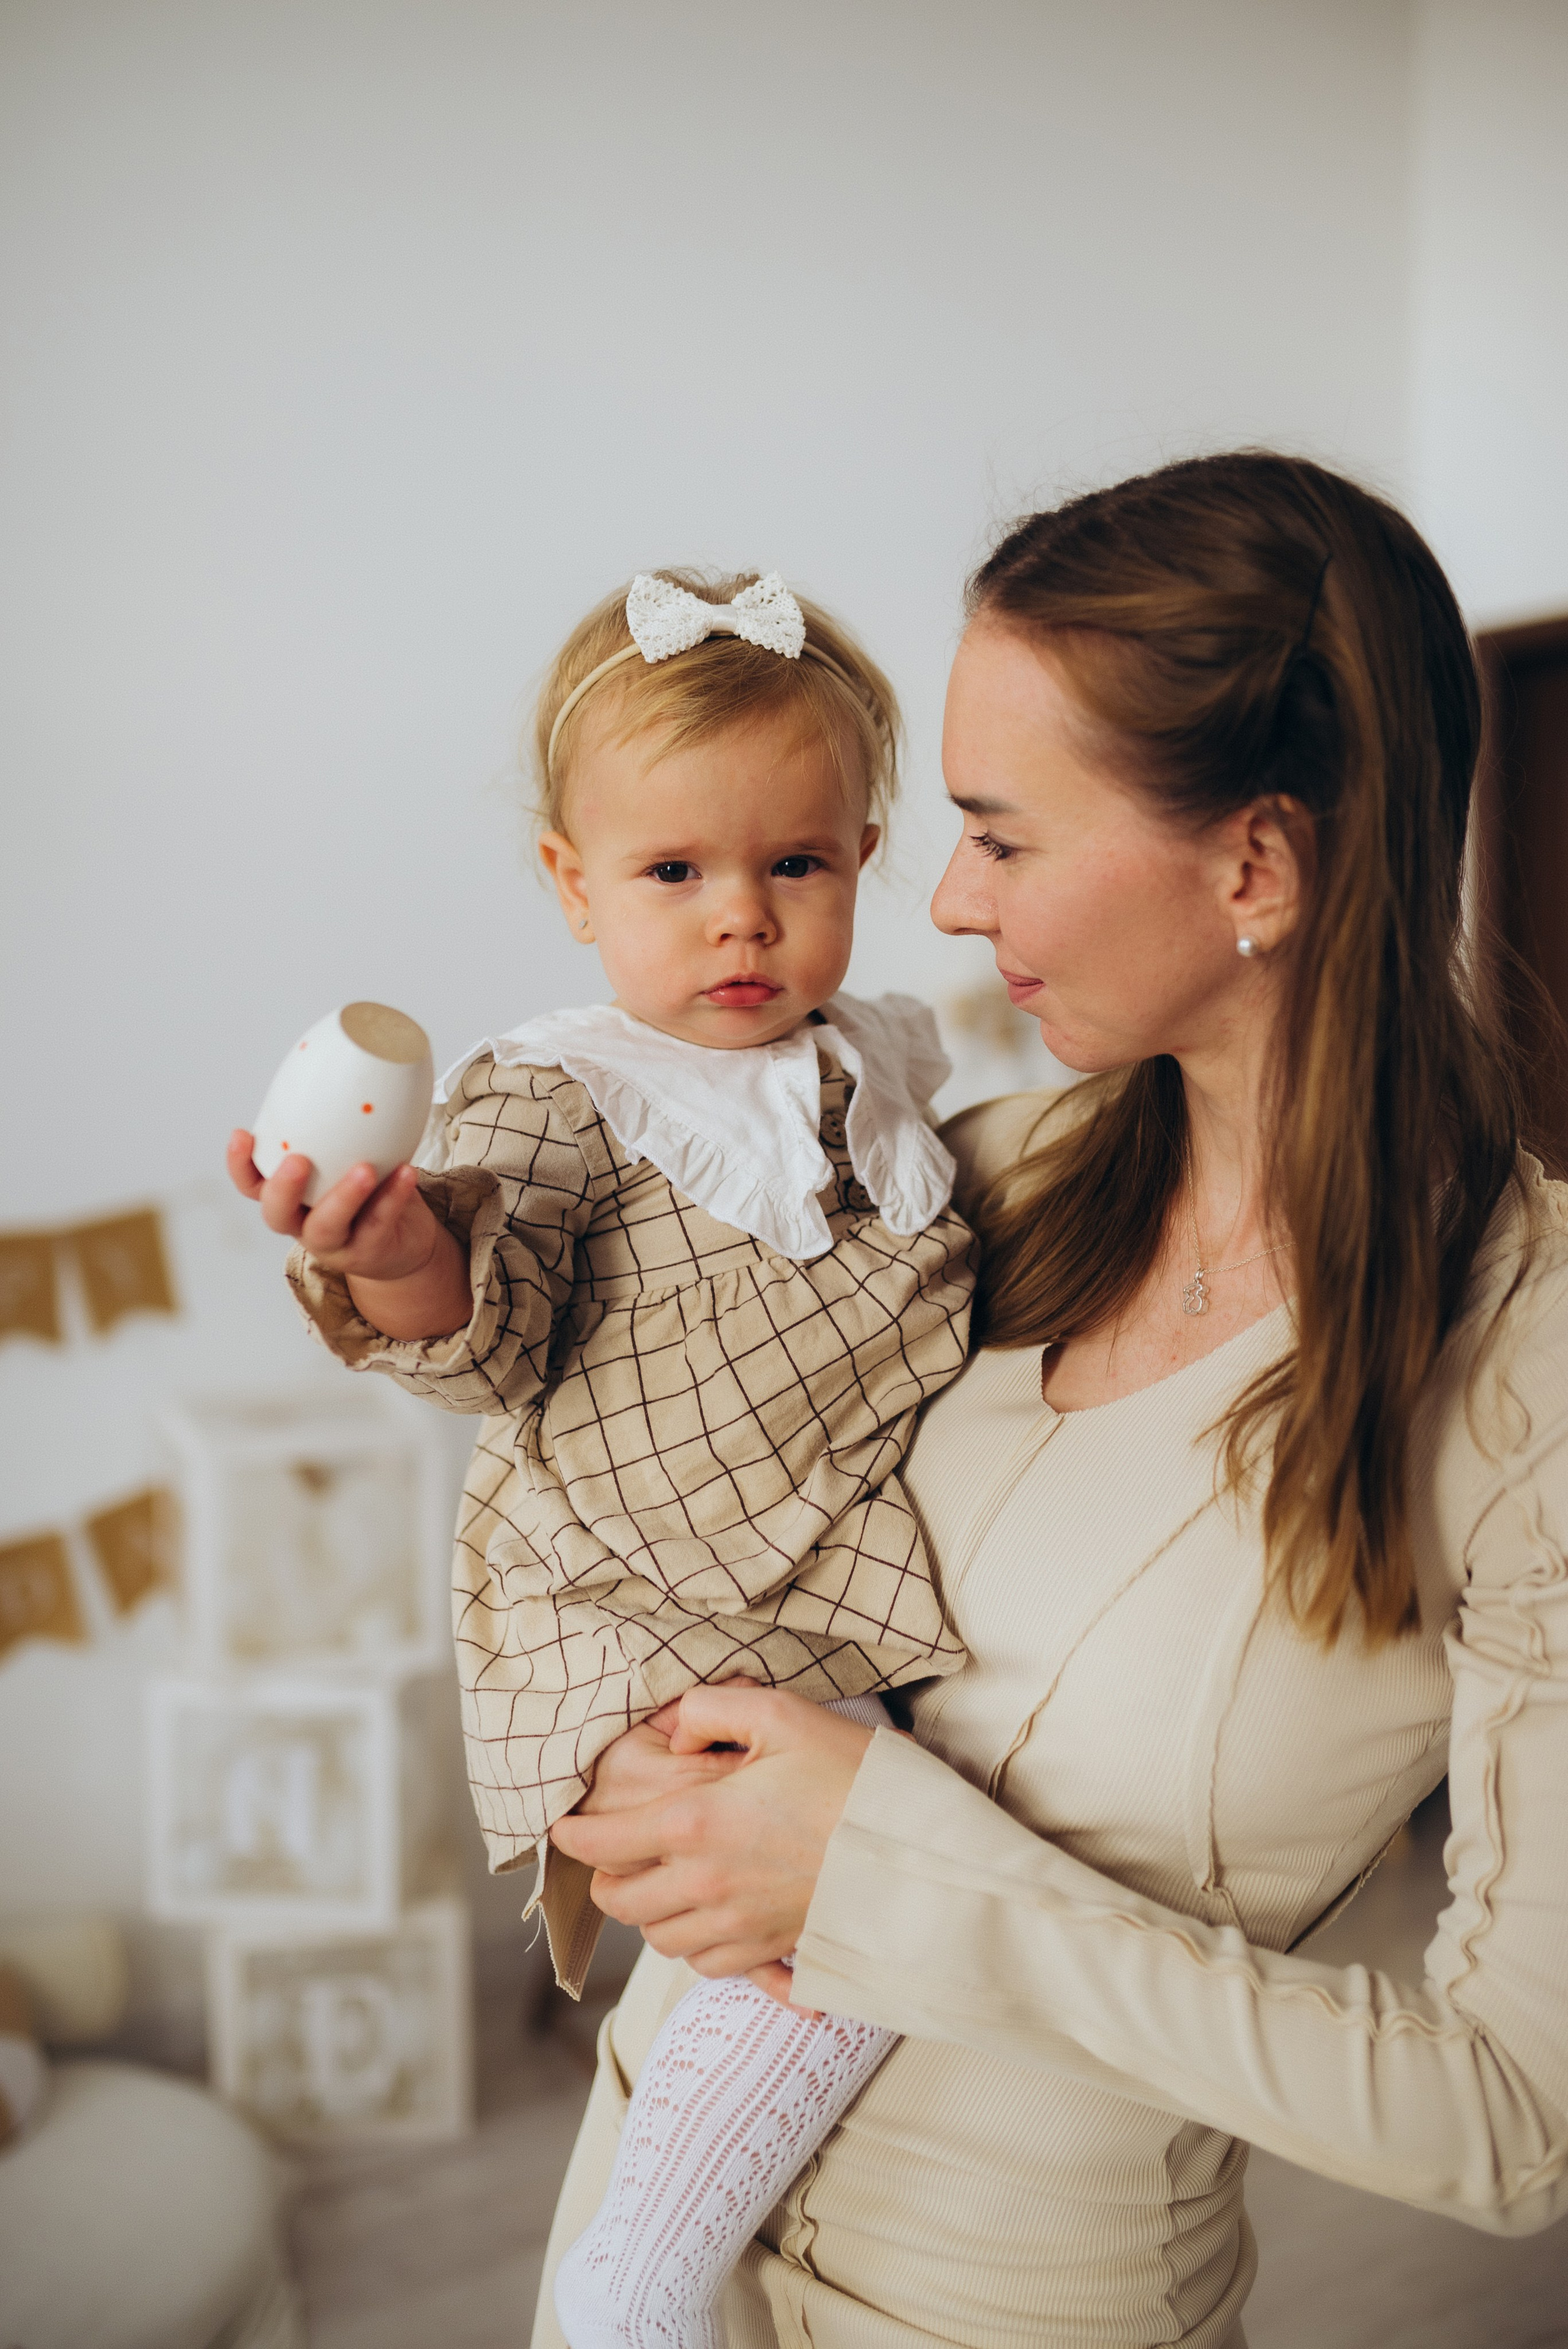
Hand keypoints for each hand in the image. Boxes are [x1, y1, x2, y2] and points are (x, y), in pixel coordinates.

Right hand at [226, 1129, 470, 1337]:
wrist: (403, 1243)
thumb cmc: (369, 1190)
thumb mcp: (345, 1159)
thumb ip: (335, 1129)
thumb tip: (346, 1062)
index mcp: (289, 1197)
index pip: (252, 1184)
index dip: (240, 1164)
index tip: (242, 1134)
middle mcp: (303, 1223)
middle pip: (277, 1213)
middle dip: (282, 1188)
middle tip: (297, 1161)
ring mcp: (335, 1244)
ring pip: (326, 1227)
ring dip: (343, 1196)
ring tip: (365, 1169)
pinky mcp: (368, 1252)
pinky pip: (378, 1224)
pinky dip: (392, 1197)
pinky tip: (405, 1172)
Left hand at [551, 1684, 873, 2003]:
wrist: (918, 1857)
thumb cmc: (853, 1778)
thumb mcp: (782, 1715)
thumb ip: (710, 1712)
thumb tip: (675, 1735)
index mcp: (695, 1824)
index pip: (601, 1842)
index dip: (571, 1835)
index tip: (563, 1825)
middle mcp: (704, 1885)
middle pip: (619, 1900)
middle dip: (605, 1876)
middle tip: (616, 1850)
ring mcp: (735, 1926)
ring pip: (658, 1937)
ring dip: (650, 1909)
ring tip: (664, 1878)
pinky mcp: (768, 1951)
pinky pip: (706, 1964)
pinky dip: (695, 1944)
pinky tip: (711, 1916)